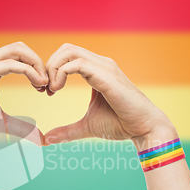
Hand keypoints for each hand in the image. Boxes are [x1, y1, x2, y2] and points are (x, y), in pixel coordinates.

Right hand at [0, 42, 47, 149]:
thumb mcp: (2, 123)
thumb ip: (21, 127)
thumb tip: (40, 138)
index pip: (19, 55)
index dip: (35, 67)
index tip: (44, 88)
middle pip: (20, 47)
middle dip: (38, 62)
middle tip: (47, 83)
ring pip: (17, 49)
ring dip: (35, 64)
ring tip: (44, 83)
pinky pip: (11, 64)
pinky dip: (28, 71)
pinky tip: (38, 84)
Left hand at [44, 43, 176, 149]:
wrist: (144, 128)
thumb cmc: (121, 124)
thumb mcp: (86, 126)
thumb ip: (67, 131)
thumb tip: (47, 140)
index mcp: (96, 70)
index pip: (67, 56)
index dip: (52, 70)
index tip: (46, 91)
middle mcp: (100, 64)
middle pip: (66, 49)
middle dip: (49, 65)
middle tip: (45, 88)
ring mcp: (104, 67)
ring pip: (69, 51)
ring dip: (53, 68)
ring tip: (51, 89)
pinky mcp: (106, 76)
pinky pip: (77, 63)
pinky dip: (61, 73)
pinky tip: (57, 89)